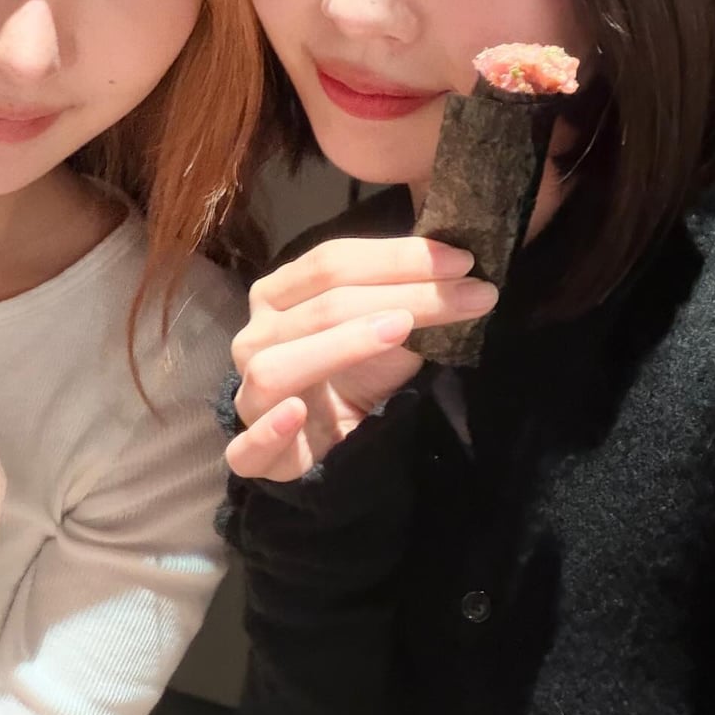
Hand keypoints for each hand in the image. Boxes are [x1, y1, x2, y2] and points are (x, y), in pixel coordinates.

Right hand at [226, 237, 496, 481]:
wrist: (344, 441)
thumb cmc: (362, 373)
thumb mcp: (388, 326)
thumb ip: (406, 292)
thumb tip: (458, 260)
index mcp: (277, 295)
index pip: (329, 263)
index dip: (397, 258)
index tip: (461, 262)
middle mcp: (254, 339)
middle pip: (321, 307)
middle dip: (402, 295)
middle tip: (467, 296)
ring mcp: (249, 398)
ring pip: (276, 367)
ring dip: (341, 345)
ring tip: (400, 330)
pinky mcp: (255, 457)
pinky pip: (246, 449)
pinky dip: (269, 430)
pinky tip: (298, 412)